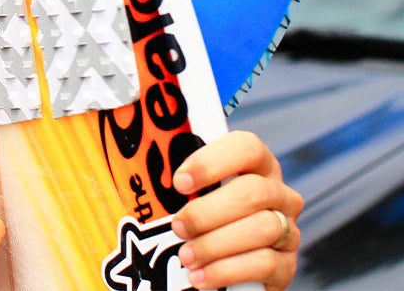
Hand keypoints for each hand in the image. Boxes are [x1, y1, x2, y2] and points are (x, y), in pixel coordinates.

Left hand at [171, 130, 302, 290]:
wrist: (224, 271)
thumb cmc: (199, 220)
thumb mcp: (188, 195)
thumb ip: (176, 179)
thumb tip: (136, 163)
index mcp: (256, 165)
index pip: (247, 146)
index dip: (212, 161)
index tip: (179, 181)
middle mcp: (278, 193)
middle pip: (253, 191)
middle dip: (208, 211)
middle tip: (178, 226)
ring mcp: (287, 229)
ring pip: (262, 228)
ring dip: (216, 244)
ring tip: (185, 256)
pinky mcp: (287, 266)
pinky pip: (265, 264)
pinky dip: (226, 271)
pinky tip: (200, 276)